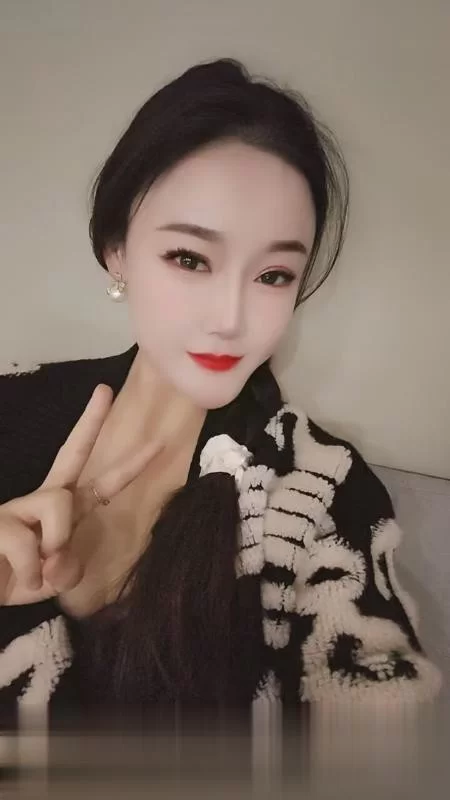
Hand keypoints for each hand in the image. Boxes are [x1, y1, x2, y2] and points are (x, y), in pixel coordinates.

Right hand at [0, 384, 162, 605]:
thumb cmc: (12, 581)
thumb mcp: (53, 580)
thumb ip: (69, 568)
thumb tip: (57, 554)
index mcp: (64, 513)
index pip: (102, 484)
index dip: (129, 466)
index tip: (156, 444)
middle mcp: (42, 500)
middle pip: (71, 453)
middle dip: (91, 421)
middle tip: (105, 390)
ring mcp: (18, 506)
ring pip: (59, 503)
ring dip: (56, 542)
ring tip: (38, 569)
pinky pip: (30, 543)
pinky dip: (30, 571)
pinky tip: (18, 578)